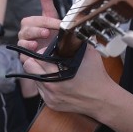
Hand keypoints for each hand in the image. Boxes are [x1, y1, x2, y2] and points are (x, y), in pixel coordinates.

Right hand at [16, 0, 58, 55]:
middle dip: (38, 28)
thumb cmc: (50, 35)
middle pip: (28, 25)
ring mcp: (24, 42)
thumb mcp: (52, 18)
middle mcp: (27, 30)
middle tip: (47, 32)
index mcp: (33, 21)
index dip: (48, 19)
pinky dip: (27, 49)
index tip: (58, 23)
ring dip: (31, 39)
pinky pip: (22, 50)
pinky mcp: (23, 54)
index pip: (40, 17)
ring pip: (23, 38)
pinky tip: (33, 49)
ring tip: (37, 42)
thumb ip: (46, 1)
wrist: (51, 56)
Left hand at [18, 0, 115, 114]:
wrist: (103, 100)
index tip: (42, 49)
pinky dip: (44, 83)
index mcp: (57, 73)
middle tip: (41, 56)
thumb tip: (70, 27)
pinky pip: (40, 90)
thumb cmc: (96, 76)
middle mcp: (51, 87)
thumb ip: (76, 40)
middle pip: (29, 68)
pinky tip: (53, 78)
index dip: (37, 52)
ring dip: (38, 71)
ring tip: (49, 67)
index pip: (33, 59)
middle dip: (33, 60)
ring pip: (33, 79)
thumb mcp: (88, 53)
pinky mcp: (51, 104)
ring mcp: (50, 97)